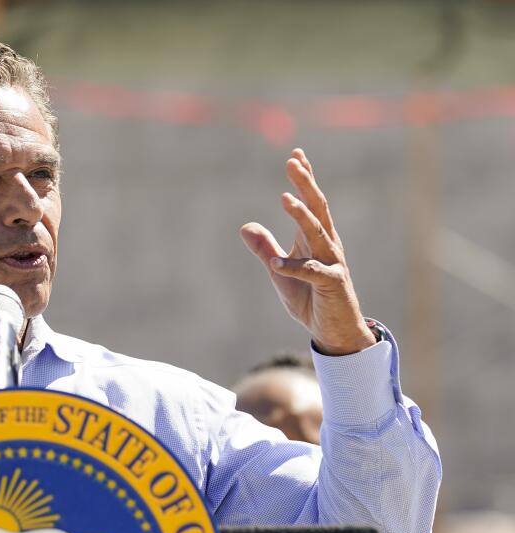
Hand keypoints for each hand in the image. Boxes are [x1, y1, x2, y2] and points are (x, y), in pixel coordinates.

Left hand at [239, 148, 374, 355]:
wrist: (333, 331)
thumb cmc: (309, 299)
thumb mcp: (280, 272)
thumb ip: (265, 249)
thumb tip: (245, 226)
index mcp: (315, 239)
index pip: (311, 204)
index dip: (305, 180)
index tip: (296, 155)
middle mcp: (327, 246)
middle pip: (318, 209)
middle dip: (306, 185)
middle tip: (293, 163)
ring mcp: (332, 264)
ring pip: (318, 234)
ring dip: (302, 216)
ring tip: (285, 199)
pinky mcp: (332, 285)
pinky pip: (312, 273)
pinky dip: (294, 267)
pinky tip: (275, 264)